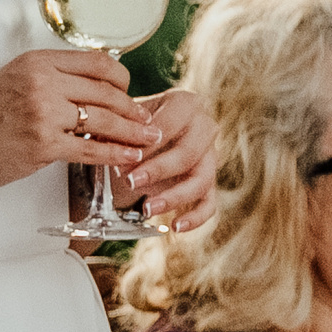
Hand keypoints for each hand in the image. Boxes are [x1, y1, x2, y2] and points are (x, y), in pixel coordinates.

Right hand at [0, 49, 155, 202]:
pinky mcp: (42, 145)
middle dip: (134, 109)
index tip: (131, 95)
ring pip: (104, 120)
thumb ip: (46, 80)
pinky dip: (115, 155)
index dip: (122, 80)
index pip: (97, 63)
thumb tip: (86, 89)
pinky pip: (90, 149)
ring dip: (133, 132)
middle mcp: (41, 81)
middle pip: (106, 91)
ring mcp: (42, 113)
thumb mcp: (10, 83)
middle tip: (149, 122)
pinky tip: (129, 158)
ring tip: (149, 141)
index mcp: (35, 61)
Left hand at [124, 88, 218, 224]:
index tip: (124, 159)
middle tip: (130, 182)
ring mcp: (210, 157)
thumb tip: (123, 152)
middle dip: (158, 170)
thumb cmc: (131, 127)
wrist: (138, 142)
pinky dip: (196, 217)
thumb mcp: (122, 122)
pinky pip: (210, 203)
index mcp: (185, 104)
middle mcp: (204, 127)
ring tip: (146, 209)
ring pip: (201, 180)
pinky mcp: (208, 183)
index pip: (172, 123)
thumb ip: (123, 131)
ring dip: (174, 197)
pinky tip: (176, 227)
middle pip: (189, 152)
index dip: (148, 143)